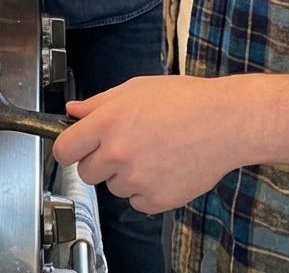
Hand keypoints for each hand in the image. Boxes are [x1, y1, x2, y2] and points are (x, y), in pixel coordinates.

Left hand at [52, 74, 259, 213]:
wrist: (224, 122)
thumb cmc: (184, 100)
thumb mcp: (134, 88)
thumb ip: (98, 103)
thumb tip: (72, 112)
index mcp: (108, 122)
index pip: (64, 150)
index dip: (68, 148)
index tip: (74, 147)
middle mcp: (118, 154)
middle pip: (86, 173)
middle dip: (98, 161)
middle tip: (122, 145)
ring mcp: (137, 180)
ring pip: (113, 187)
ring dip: (124, 175)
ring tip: (151, 151)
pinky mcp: (156, 200)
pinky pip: (137, 201)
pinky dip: (145, 190)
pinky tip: (162, 167)